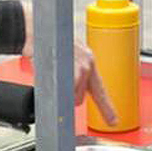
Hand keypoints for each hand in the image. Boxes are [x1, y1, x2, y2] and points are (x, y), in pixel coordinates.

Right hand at [20, 3, 118, 125]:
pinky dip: (57, 88)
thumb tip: (73, 91)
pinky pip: (66, 90)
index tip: (113, 122)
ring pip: (72, 96)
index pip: (100, 91)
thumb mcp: (69, 58)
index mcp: (89, 63)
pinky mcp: (69, 68)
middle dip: (68, 96)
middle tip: (58, 82)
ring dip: (61, 92)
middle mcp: (88, 65)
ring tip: (54, 75)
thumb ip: (75, 75)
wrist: (38, 29)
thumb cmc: (50, 43)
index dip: (107, 109)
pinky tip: (52, 75)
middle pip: (80, 98)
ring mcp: (79, 66)